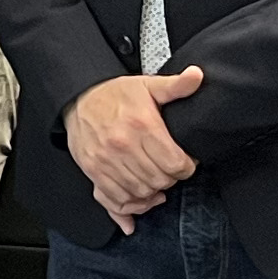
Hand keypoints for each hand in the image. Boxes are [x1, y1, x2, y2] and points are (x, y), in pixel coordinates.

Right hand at [65, 66, 204, 231]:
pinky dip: (131, 203)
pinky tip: (140, 194)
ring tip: (157, 181)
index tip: (186, 163)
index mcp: (142, 125)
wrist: (78, 98)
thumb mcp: (148, 85)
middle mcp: (123, 145)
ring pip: (140, 191)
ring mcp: (106, 160)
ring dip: (153, 191)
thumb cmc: (115, 95)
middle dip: (171, 179)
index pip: (175, 163)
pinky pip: (116, 198)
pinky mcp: (93, 170)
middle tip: (170, 171)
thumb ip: (176, 85)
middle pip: (160, 180)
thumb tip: (198, 76)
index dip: (186, 167)